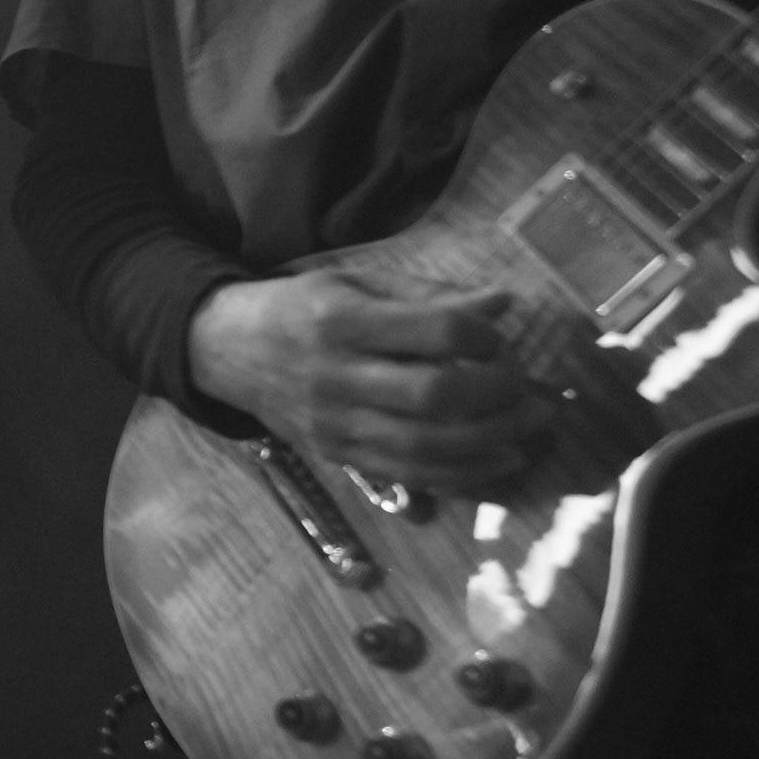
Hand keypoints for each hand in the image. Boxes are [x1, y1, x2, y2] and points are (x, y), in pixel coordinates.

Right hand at [187, 268, 550, 495]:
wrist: (227, 350)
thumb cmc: (303, 308)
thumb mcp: (356, 283)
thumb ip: (428, 296)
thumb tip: (503, 305)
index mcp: (341, 321)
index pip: (432, 332)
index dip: (481, 337)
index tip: (499, 338)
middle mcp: (336, 377)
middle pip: (432, 397)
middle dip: (496, 396)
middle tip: (531, 391)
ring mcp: (335, 425)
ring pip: (425, 446)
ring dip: (490, 442)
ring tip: (529, 428)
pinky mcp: (339, 456)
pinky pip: (409, 475)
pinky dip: (462, 475)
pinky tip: (499, 462)